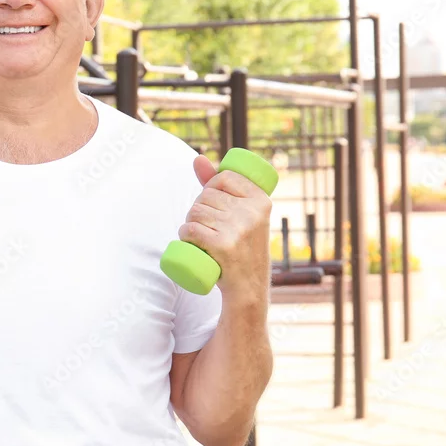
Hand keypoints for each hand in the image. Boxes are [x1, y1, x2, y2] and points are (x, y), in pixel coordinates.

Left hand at [177, 155, 272, 305]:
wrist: (248, 288)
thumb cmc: (242, 246)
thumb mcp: (242, 214)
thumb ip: (221, 183)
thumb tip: (197, 158)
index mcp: (262, 200)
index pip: (223, 177)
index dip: (211, 187)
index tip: (215, 204)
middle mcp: (253, 212)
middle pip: (206, 196)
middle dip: (199, 209)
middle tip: (209, 227)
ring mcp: (238, 229)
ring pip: (195, 212)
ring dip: (189, 223)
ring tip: (201, 236)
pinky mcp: (223, 246)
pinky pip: (190, 229)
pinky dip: (184, 235)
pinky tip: (191, 241)